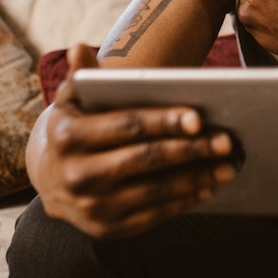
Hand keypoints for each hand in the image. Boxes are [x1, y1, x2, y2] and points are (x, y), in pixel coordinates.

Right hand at [25, 43, 236, 238]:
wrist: (50, 179)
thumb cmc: (75, 128)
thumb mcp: (72, 101)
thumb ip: (82, 75)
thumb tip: (78, 48)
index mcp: (69, 136)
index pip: (127, 126)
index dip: (164, 122)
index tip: (199, 118)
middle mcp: (77, 175)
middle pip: (146, 159)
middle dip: (191, 150)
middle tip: (225, 142)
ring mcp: (91, 207)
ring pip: (154, 191)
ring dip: (195, 179)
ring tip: (227, 167)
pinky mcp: (107, 229)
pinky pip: (152, 216)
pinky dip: (182, 202)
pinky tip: (206, 188)